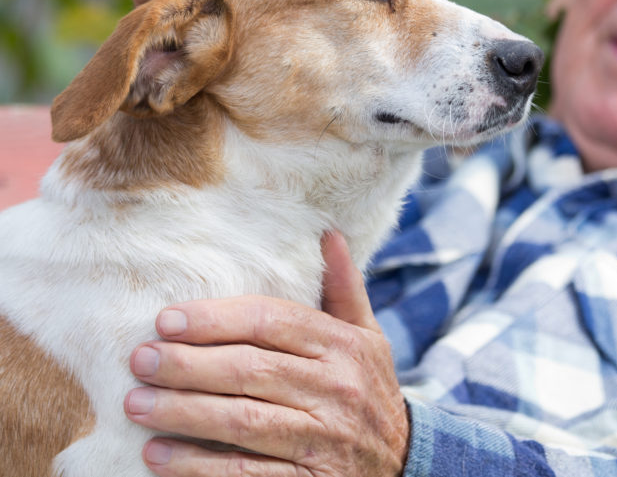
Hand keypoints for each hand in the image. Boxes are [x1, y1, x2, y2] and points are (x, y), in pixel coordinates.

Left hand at [124, 232, 408, 475]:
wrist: (407, 463)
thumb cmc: (372, 389)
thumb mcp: (368, 337)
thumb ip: (344, 289)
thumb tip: (328, 235)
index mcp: (344, 346)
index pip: (272, 322)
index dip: (216, 319)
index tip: (167, 320)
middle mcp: (336, 388)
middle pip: (250, 369)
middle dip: (188, 364)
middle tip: (141, 359)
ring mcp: (323, 437)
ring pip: (243, 420)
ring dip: (183, 412)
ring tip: (137, 403)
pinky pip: (246, 472)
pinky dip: (198, 465)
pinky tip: (158, 455)